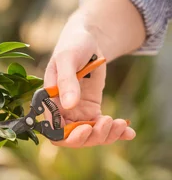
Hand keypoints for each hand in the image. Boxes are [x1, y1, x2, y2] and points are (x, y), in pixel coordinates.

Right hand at [44, 19, 135, 147]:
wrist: (87, 40)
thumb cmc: (72, 46)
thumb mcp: (67, 59)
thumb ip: (66, 81)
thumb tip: (69, 104)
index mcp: (50, 103)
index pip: (54, 131)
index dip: (68, 136)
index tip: (85, 129)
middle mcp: (61, 112)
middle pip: (73, 138)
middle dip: (91, 137)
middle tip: (107, 122)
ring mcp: (77, 113)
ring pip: (89, 136)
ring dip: (106, 135)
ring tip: (121, 124)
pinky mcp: (91, 111)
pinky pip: (101, 126)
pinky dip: (115, 132)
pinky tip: (129, 132)